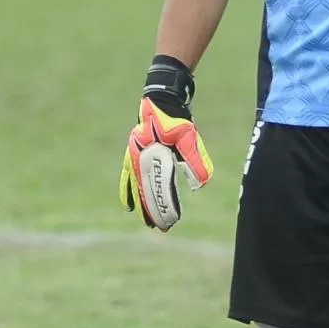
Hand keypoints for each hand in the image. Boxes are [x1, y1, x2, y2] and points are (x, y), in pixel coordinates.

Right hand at [119, 57, 213, 230]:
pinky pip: (127, 177)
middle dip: (152, 210)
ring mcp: (133, 156)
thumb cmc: (175, 118)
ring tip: (147, 222)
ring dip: (141, 205)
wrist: (160, 99)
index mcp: (151, 156)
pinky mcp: (133, 154)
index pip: (157, 188)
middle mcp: (138, 158)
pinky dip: (128, 191)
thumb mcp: (188, 137)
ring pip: (135, 187)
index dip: (163, 205)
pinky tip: (130, 205)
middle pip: (144, 191)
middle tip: (161, 228)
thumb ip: (195, 159)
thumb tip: (200, 184)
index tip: (170, 221)